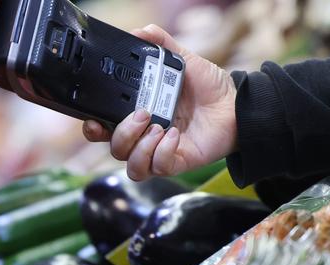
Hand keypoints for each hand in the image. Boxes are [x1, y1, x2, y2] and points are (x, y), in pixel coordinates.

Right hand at [82, 24, 236, 180]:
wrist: (235, 105)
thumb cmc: (209, 88)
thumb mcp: (184, 60)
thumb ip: (161, 44)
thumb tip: (140, 32)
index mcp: (139, 114)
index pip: (105, 129)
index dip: (93, 129)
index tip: (94, 120)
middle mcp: (145, 136)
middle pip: (115, 149)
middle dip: (122, 134)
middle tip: (143, 114)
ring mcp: (159, 152)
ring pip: (132, 167)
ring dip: (139, 148)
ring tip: (159, 127)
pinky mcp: (176, 162)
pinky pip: (158, 168)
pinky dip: (162, 153)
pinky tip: (174, 136)